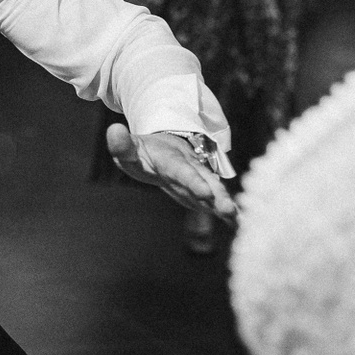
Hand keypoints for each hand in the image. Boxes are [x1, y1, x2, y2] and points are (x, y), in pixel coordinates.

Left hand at [105, 124, 236, 219]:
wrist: (164, 149)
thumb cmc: (143, 153)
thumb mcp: (130, 149)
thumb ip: (122, 144)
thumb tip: (114, 130)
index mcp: (171, 160)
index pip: (182, 171)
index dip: (193, 181)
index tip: (205, 193)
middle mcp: (190, 168)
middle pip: (205, 181)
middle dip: (218, 195)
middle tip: (229, 209)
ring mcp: (200, 179)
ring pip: (216, 191)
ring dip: (225, 204)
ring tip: (237, 219)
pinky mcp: (205, 191)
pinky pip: (218, 201)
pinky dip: (229, 212)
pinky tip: (240, 224)